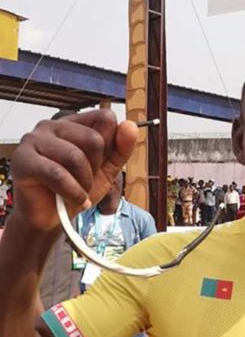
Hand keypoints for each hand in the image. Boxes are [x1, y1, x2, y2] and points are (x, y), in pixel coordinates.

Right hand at [10, 109, 137, 230]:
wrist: (52, 218)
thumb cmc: (76, 188)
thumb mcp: (107, 170)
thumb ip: (121, 149)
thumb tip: (130, 125)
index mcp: (74, 124)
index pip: (105, 118)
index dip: (111, 146)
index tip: (99, 164)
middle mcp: (52, 126)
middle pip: (93, 139)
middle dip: (96, 169)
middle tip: (85, 182)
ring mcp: (34, 140)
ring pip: (75, 156)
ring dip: (84, 183)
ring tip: (78, 192)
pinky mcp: (22, 160)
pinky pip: (56, 173)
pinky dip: (73, 192)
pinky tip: (74, 199)